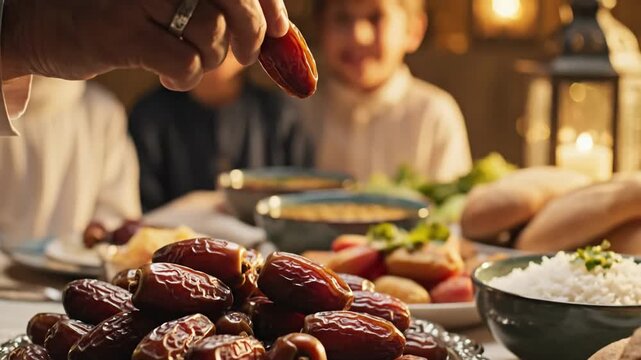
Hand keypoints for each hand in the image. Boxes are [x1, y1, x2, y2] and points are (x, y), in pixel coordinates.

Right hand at [1, 0, 288, 90]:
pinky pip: (185, 62)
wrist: (38, 21)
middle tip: (245, 55)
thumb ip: (211, 4)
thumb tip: (272, 28)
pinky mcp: (120, 31)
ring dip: (212, 60)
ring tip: (190, 62)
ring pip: (212, 34)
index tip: (278, 29)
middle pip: (235, 0)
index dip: (267, 3)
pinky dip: (187, 78)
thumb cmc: (114, 9)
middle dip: (251, 35)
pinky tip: (171, 77)